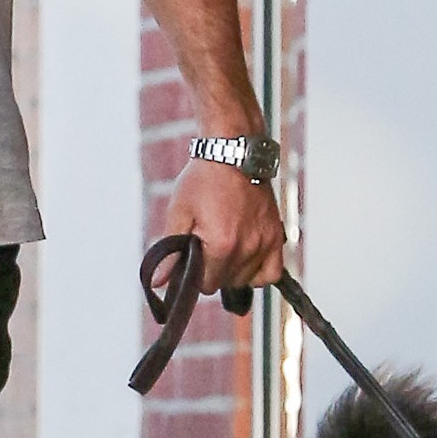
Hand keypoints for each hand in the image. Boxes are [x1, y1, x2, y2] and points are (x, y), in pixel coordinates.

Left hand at [164, 156, 283, 293]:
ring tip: (224, 246)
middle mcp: (247, 248)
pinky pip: (271, 273)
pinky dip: (259, 272)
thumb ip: (170, 251)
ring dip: (233, 271)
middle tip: (206, 245)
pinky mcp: (277, 236)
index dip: (194, 273)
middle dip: (212, 271)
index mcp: (221, 244)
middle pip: (225, 283)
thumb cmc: (204, 179)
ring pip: (246, 280)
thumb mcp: (179, 212)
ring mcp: (265, 243)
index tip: (192, 255)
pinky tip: (246, 258)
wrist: (233, 153)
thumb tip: (159, 282)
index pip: (206, 284)